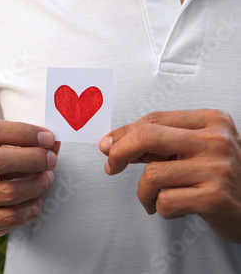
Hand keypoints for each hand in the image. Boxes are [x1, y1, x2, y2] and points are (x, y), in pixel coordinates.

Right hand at [0, 120, 59, 237]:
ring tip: (48, 179)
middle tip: (51, 159)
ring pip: (9, 191)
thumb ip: (30, 144)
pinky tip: (37, 200)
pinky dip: (31, 208)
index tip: (48, 137)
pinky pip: (12, 216)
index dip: (24, 132)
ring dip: (37, 184)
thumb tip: (54, 142)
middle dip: (32, 158)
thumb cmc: (0, 169)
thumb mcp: (8, 150)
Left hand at [99, 109, 240, 243]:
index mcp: (211, 121)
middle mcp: (216, 140)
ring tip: (156, 199)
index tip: (107, 145)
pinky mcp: (215, 197)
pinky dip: (160, 209)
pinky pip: (165, 201)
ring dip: (145, 193)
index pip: (154, 120)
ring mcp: (217, 168)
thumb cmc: (221, 177)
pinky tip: (174, 210)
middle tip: (111, 167)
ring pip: (152, 175)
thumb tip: (113, 144)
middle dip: (120, 152)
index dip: (124, 133)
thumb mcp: (195, 150)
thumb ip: (159, 144)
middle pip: (148, 137)